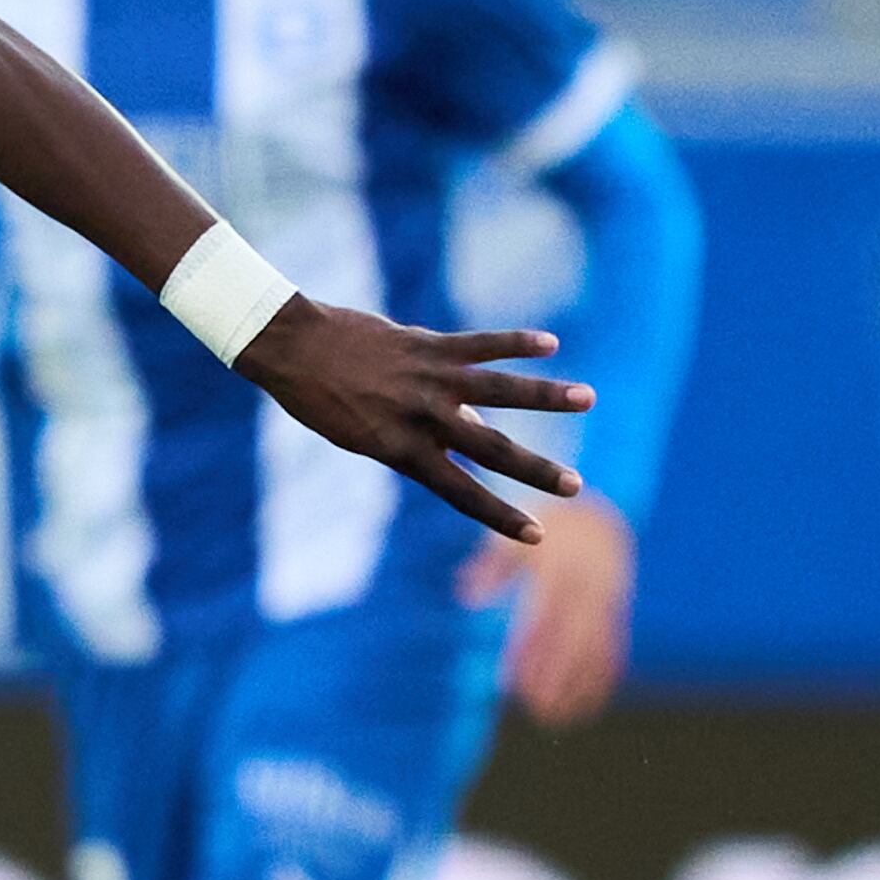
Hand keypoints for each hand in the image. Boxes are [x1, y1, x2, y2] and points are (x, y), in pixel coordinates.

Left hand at [228, 297, 592, 540]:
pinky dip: (515, 342)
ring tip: (588, 399)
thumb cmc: (325, 399)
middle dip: (536, 469)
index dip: (498, 515)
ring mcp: (427, 379)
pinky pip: (479, 343)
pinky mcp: (426, 344)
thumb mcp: (368, 433)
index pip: (460, 493)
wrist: (292, 351)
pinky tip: (550, 343)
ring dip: (546, 395)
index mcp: (402, 451)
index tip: (536, 536)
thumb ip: (423, 435)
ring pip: (498, 389)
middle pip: (490, 449)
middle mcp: (421, 419)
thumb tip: (477, 428)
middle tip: (576, 486)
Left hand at [462, 488, 635, 726]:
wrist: (596, 519)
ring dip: (577, 686)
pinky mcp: (617, 615)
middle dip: (555, 674)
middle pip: (572, 637)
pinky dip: (599, 681)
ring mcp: (607, 602)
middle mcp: (589, 586)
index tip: (507, 681)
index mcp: (560, 568)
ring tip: (552, 720)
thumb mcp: (513, 540)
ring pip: (595, 649)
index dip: (527, 649)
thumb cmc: (540, 534)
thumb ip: (490, 567)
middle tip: (533, 708)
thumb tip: (465, 597)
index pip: (542, 615)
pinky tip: (581, 712)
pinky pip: (612, 650)